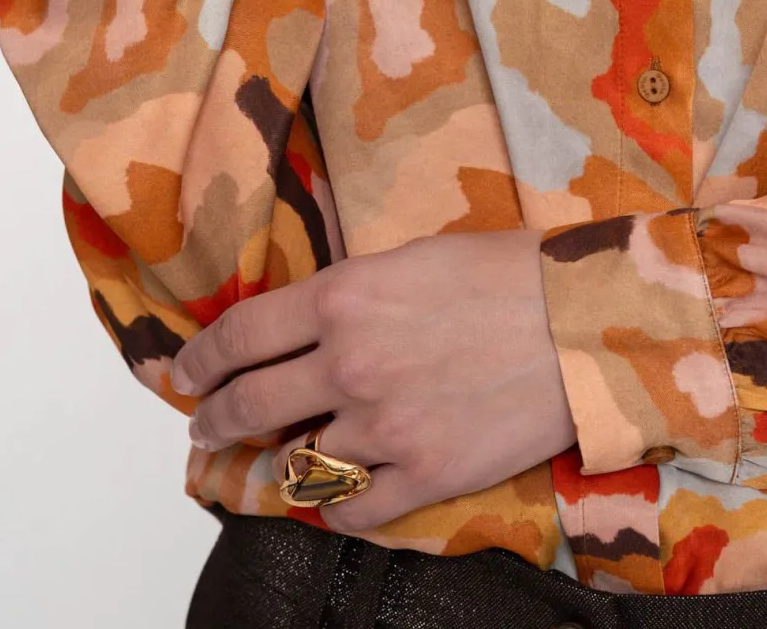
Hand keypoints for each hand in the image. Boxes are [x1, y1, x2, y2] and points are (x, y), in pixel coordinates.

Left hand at [170, 231, 577, 531]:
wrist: (583, 321)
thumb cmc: (507, 271)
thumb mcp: (412, 256)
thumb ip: (353, 291)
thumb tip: (314, 318)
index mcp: (342, 297)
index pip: (241, 334)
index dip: (201, 358)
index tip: (183, 372)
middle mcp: (349, 363)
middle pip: (251, 404)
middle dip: (213, 420)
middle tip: (202, 428)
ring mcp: (383, 425)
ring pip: (300, 459)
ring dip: (280, 462)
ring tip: (274, 462)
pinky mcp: (425, 473)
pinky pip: (354, 510)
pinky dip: (337, 508)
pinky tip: (335, 500)